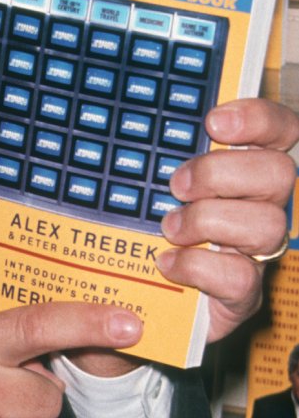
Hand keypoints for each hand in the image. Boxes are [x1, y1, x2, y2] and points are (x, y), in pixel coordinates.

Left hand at [157, 97, 298, 341]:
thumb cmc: (146, 226)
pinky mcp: (244, 292)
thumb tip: (135, 123)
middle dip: (220, 173)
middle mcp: (264, 205)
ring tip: (169, 228)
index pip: (283, 130)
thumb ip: (160, 153)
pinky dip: (196, 266)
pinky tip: (166, 262)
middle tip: (177, 185)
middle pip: (279, 172)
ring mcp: (258, 250)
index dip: (260, 119)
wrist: (142, 298)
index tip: (214, 123)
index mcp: (247, 169)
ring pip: (267, 224)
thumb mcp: (150, 183)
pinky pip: (240, 275)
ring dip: (207, 221)